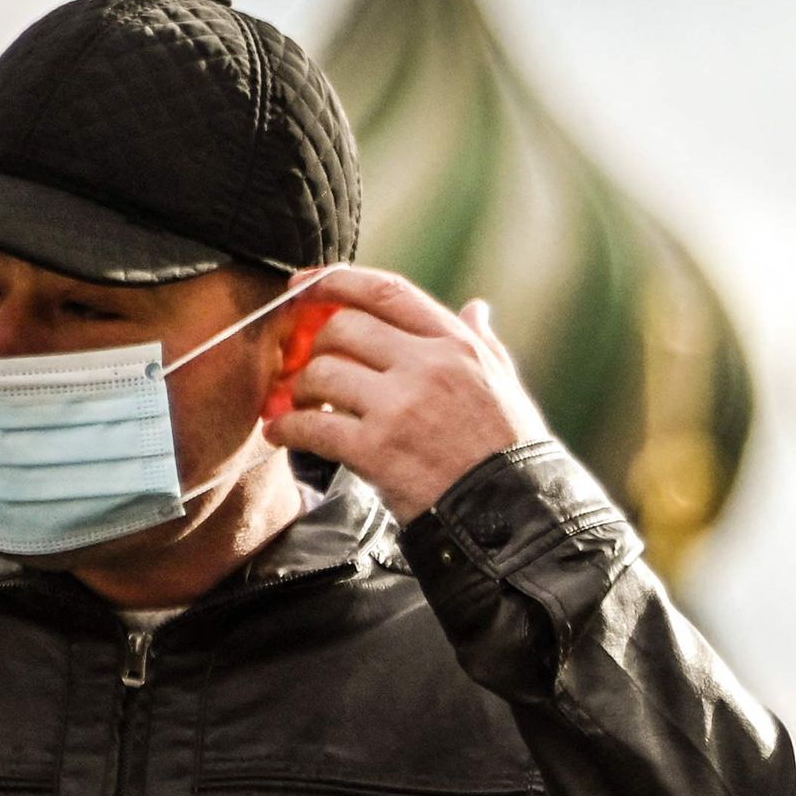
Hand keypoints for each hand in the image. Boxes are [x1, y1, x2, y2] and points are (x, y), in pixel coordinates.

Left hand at [265, 267, 548, 522]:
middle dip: (316, 346)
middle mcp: (427, 366)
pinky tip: (282, 434)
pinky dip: (286, 429)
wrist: (512, 513)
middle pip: (343, 328)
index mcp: (457, 345)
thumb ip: (484, 343)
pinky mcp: (377, 449)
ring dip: (299, 390)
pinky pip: (311, 426)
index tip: (304, 286)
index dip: (337, 281)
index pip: (386, 292)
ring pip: (321, 373)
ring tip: (301, 407)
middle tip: (310, 368)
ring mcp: (400, 406)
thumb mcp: (505, 385)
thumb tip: (476, 308)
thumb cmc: (509, 450)